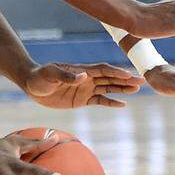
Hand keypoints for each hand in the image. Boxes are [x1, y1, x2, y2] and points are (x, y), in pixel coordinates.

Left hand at [23, 62, 143, 108]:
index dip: (116, 72)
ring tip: (137, 89)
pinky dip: (111, 102)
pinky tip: (123, 104)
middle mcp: (87, 78)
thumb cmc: (40, 76)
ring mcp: (86, 89)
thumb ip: (66, 76)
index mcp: (82, 70)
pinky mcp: (82, 99)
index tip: (129, 75)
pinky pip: (100, 101)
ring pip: (108, 88)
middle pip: (110, 78)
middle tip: (143, 80)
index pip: (103, 70)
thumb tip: (82, 76)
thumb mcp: (50, 74)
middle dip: (126, 79)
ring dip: (122, 89)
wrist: (32, 86)